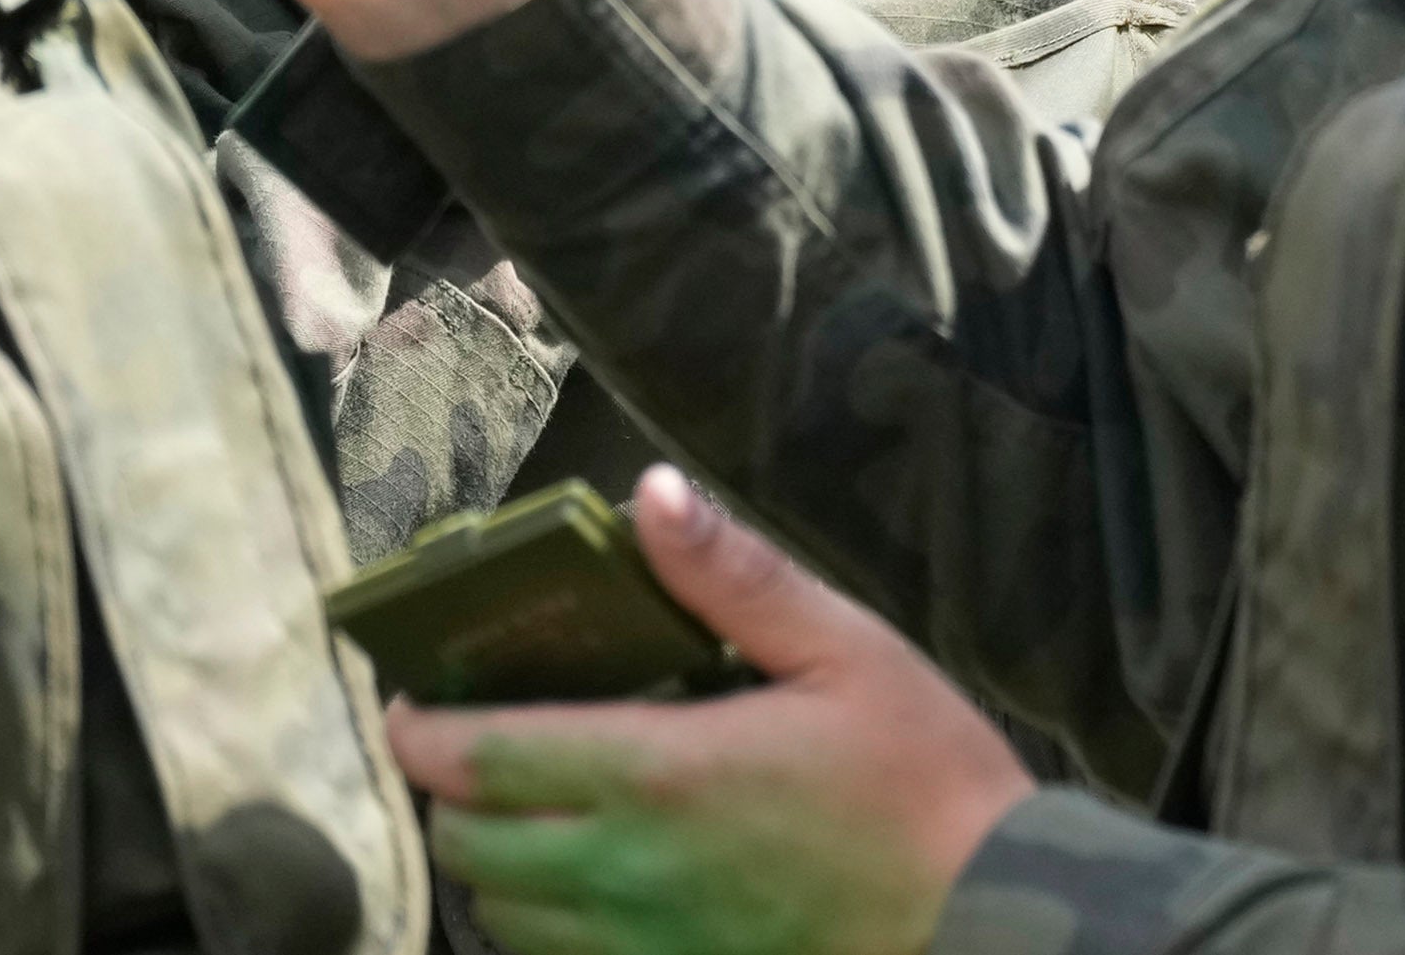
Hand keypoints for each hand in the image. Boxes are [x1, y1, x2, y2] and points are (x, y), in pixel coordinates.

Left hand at [389, 467, 1032, 954]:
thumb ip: (733, 576)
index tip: (414, 695)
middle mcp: (627, 872)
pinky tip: (590, 877)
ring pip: (504, 915)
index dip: (421, 728)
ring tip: (530, 805)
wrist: (990, 924)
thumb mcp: (844, 648)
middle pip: (470, 843)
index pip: (481, 758)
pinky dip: (544, 922)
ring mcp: (645, 945)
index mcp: (659, 774)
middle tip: (478, 737)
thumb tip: (651, 494)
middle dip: (451, 789)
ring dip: (494, 859)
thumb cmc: (924, 783)